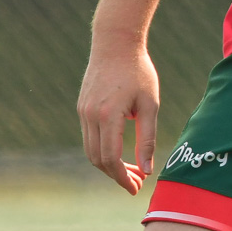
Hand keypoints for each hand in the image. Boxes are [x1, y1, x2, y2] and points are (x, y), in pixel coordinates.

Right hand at [77, 42, 159, 194]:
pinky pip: (89, 137)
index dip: (122, 178)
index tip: (136, 188)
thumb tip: (148, 169)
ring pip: (90, 150)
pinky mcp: (81, 107)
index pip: (110, 158)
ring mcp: (82, 111)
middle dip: (116, 175)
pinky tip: (120, 152)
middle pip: (98, 159)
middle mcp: (90, 116)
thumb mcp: (149, 104)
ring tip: (131, 170)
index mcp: (108, 115)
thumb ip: (147, 138)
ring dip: (108, 165)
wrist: (115, 42)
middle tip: (137, 182)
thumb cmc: (139, 71)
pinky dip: (102, 150)